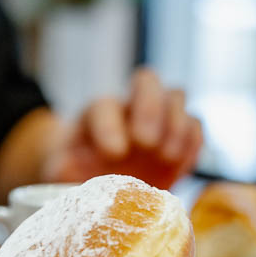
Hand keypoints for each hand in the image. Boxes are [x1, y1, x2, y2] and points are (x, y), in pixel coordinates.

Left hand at [42, 68, 202, 189]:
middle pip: (147, 80)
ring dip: (176, 125)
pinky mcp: (179, 140)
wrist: (94, 175)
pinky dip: (193, 145)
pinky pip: (196, 127)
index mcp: (97, 114)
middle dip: (150, 109)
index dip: (110, 126)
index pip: (105, 106)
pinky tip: (181, 166)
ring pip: (177, 97)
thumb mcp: (59, 172)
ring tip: (166, 156)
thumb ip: (61, 170)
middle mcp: (130, 108)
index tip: (113, 153)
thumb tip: (67, 168)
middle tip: (146, 143)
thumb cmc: (74, 170)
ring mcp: (158, 120)